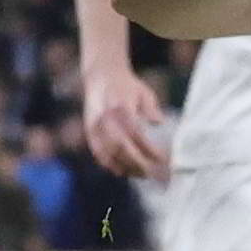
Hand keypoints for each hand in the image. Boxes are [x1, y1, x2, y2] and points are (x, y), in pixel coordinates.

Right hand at [80, 65, 173, 184]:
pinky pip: (98, 153)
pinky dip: (110, 165)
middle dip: (138, 163)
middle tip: (153, 173)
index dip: (148, 149)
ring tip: (141, 174)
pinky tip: (123, 171)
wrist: (101, 76)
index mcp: (121, 106)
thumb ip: (151, 108)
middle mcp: (106, 117)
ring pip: (109, 153)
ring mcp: (95, 125)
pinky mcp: (89, 131)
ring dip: (125, 167)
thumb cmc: (127, 86)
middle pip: (121, 147)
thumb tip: (160, 122)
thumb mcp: (143, 92)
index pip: (136, 134)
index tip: (162, 159)